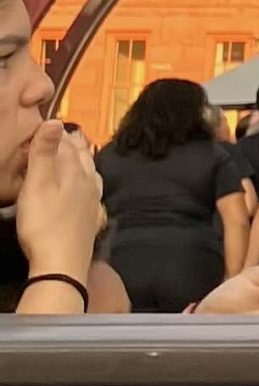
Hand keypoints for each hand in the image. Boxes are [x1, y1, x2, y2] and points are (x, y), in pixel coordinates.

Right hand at [14, 122, 103, 277]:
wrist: (63, 264)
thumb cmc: (44, 224)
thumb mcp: (38, 185)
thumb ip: (45, 153)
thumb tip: (54, 121)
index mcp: (76, 171)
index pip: (68, 145)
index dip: (57, 134)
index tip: (48, 125)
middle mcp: (90, 182)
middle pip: (82, 156)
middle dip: (72, 143)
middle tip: (66, 133)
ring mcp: (93, 200)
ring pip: (91, 172)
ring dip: (83, 159)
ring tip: (79, 152)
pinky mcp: (91, 218)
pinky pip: (93, 191)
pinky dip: (89, 180)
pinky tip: (89, 186)